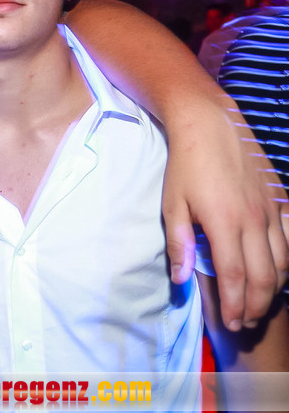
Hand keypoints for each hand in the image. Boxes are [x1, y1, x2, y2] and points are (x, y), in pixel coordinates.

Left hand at [162, 94, 288, 330]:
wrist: (210, 125)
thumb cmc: (185, 166)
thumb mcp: (172, 204)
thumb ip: (179, 244)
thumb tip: (181, 280)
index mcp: (224, 223)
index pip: (235, 277)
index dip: (236, 305)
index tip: (232, 324)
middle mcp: (253, 221)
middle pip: (265, 277)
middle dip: (257, 305)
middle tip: (247, 323)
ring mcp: (270, 210)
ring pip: (284, 261)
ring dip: (275, 289)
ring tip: (260, 304)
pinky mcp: (279, 199)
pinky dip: (288, 261)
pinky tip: (277, 272)